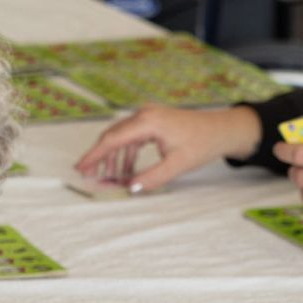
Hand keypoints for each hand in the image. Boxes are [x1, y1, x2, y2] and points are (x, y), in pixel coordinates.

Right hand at [73, 104, 261, 193]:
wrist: (221, 129)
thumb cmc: (202, 144)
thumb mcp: (176, 165)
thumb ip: (151, 178)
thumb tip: (129, 188)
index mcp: (147, 122)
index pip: (112, 140)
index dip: (94, 156)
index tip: (81, 168)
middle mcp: (144, 114)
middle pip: (112, 136)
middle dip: (99, 157)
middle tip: (88, 175)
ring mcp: (148, 115)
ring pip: (121, 136)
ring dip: (113, 156)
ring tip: (107, 177)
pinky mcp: (153, 120)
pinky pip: (132, 136)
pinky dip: (126, 152)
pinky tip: (125, 169)